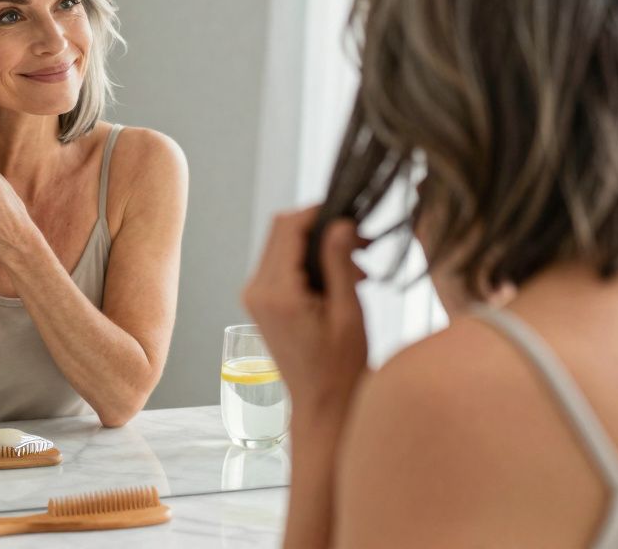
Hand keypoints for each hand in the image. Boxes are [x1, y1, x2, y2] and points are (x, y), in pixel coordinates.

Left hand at [242, 206, 369, 427]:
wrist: (322, 405)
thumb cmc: (340, 368)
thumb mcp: (347, 313)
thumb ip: (340, 264)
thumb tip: (341, 222)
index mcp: (276, 292)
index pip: (288, 227)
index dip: (319, 212)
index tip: (353, 215)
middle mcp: (256, 291)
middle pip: (281, 231)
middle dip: (322, 228)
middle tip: (362, 243)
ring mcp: (255, 297)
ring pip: (282, 245)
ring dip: (318, 246)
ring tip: (359, 267)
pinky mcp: (262, 303)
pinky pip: (282, 265)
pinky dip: (310, 262)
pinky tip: (342, 278)